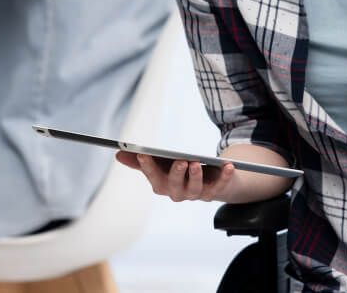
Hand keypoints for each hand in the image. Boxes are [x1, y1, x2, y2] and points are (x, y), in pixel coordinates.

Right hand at [116, 150, 234, 201]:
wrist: (208, 182)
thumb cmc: (179, 171)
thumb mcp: (161, 164)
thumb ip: (141, 161)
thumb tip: (118, 153)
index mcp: (163, 185)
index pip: (153, 177)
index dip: (147, 166)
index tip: (143, 153)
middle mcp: (178, 193)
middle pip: (175, 187)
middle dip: (176, 174)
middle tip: (180, 161)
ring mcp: (197, 194)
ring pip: (196, 189)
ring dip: (196, 176)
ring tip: (197, 162)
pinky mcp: (215, 191)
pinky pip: (220, 186)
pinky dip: (225, 177)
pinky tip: (228, 165)